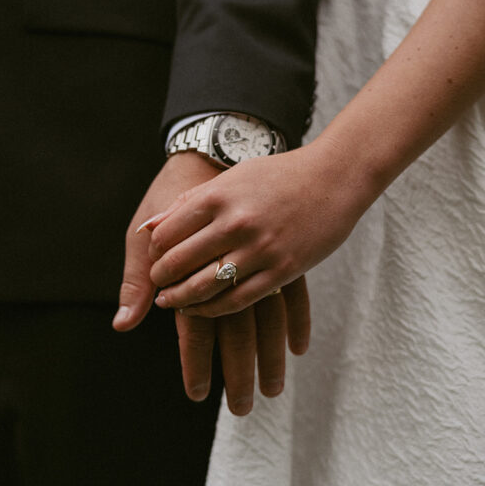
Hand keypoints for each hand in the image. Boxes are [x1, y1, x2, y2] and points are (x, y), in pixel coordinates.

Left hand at [113, 152, 308, 415]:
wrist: (335, 177)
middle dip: (162, 280)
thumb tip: (149, 228)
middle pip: (180, 263)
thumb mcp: (231, 179)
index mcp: (217, 196)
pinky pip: (239, 300)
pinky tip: (204, 309)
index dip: (153, 253)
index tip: (153, 260)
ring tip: (172, 302)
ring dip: (182, 300)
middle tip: (158, 286)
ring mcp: (260, 249)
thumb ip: (190, 204)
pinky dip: (214, 309)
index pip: (166, 235)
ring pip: (205, 287)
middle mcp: (235, 223)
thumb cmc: (279, 176)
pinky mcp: (283, 270)